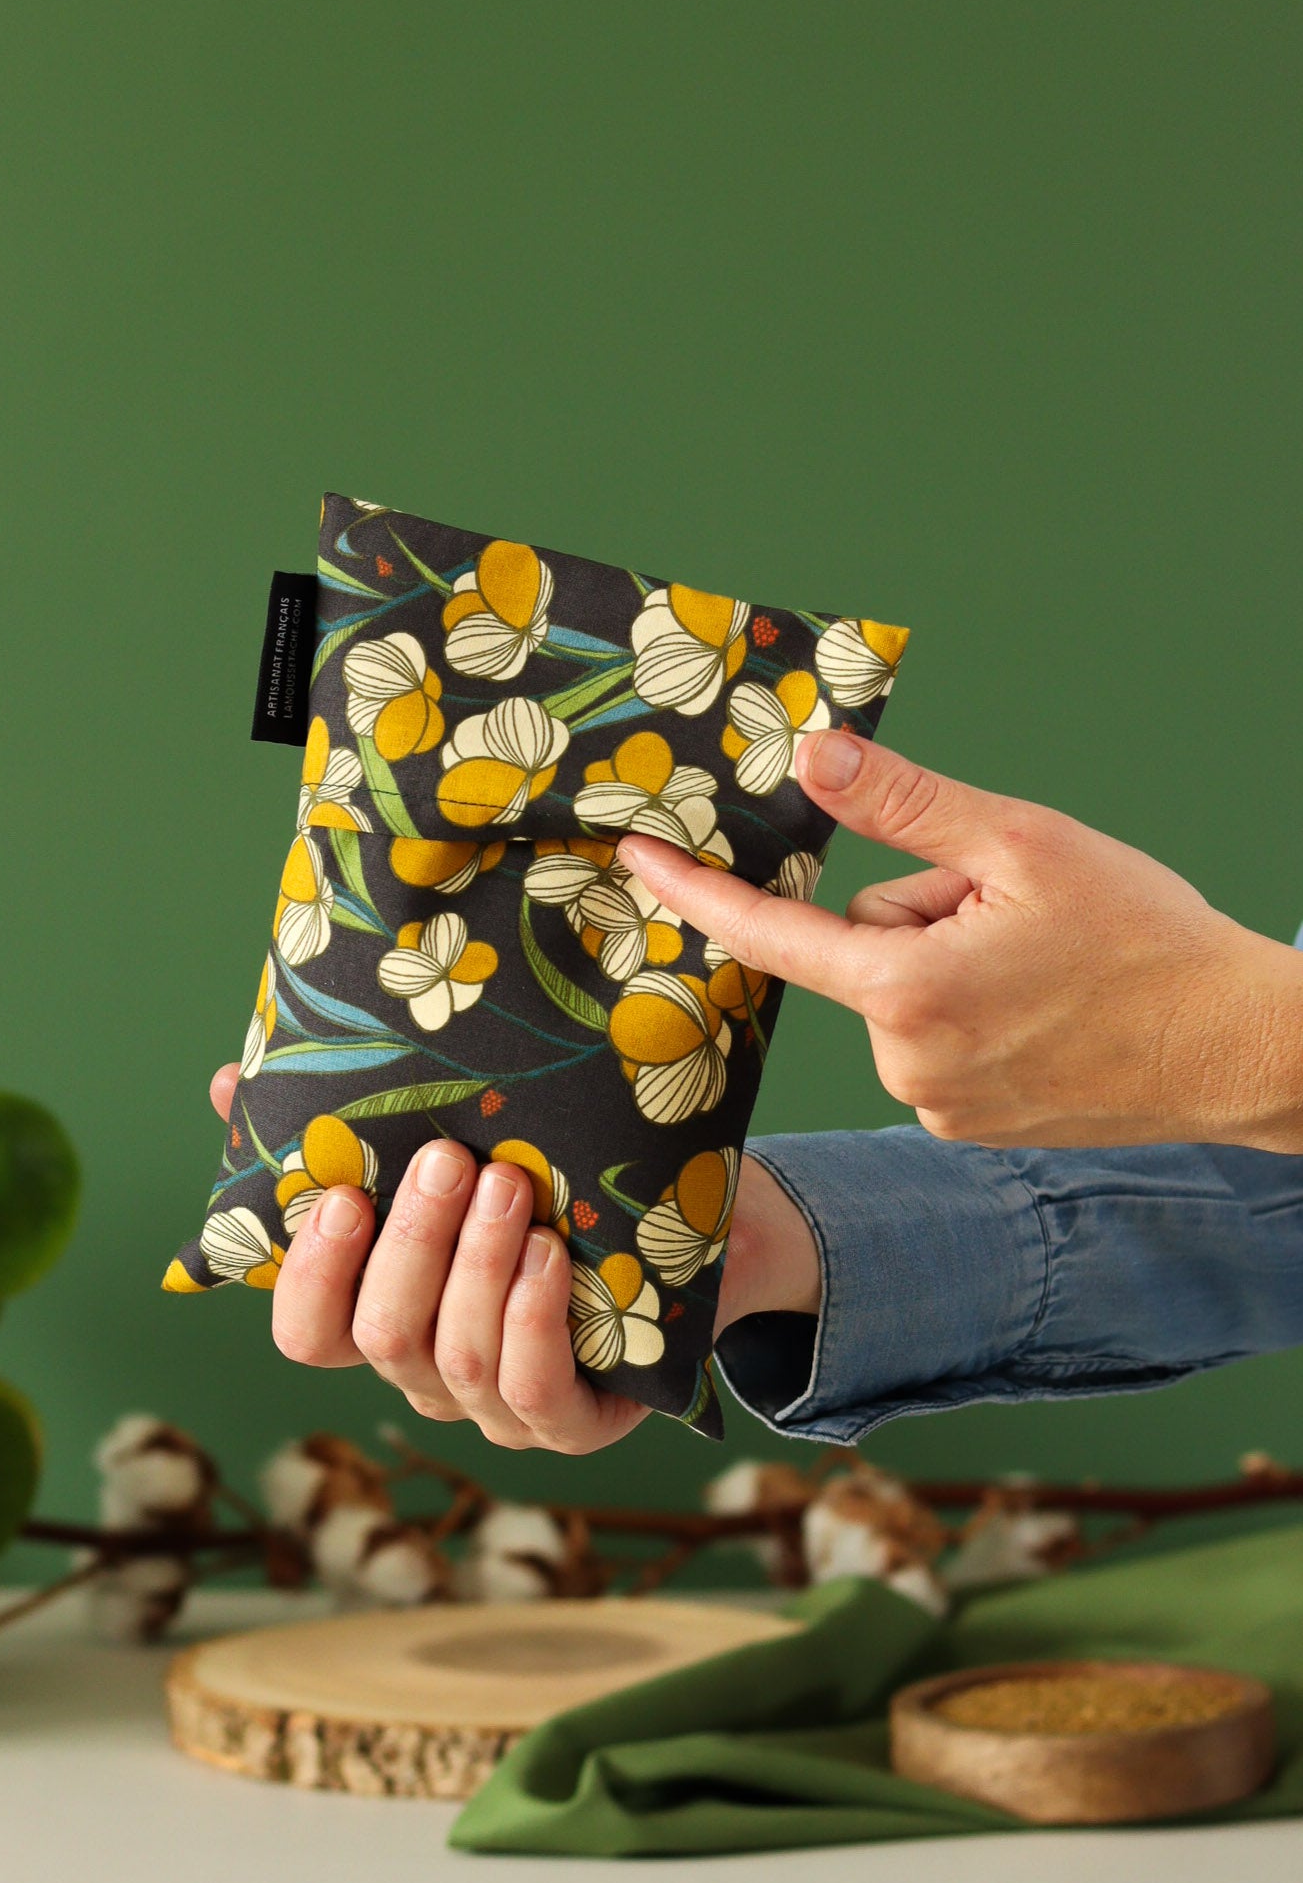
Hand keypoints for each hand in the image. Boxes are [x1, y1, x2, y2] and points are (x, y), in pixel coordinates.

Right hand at [205, 1065, 821, 1448]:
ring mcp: (497, 1408)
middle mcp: (428, 1373)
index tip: (342, 1196)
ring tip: (511, 1186)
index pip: (307, 1333)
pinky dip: (533, 1320)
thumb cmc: (540, 1185)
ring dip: (478, 1266)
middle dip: (413, 1246)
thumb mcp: (443, 1145)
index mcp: (378, 1316)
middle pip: (383, 1338)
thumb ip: (336, 1124)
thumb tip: (230, 1081)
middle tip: (448, 1160)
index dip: (311, 1275)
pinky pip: (533, 1391)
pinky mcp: (572, 1423)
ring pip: (459, 1357)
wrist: (679, 1231)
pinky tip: (551, 1256)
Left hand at [618, 731, 1302, 1150]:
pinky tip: (1044, 1012)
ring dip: (951, 965)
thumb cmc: (1147, 943)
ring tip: (1045, 968)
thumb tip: (813, 755)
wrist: (1242, 1049)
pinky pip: (931, 1041)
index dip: (699, 891)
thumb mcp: (1023, 844)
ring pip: (900, 994)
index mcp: (907, 991)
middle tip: (1018, 916)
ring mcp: (933, 1105)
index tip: (640, 860)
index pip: (771, 931)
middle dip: (922, 916)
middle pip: (863, 948)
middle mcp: (904, 1063)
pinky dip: (973, 1013)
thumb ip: (905, 804)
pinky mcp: (964, 1126)